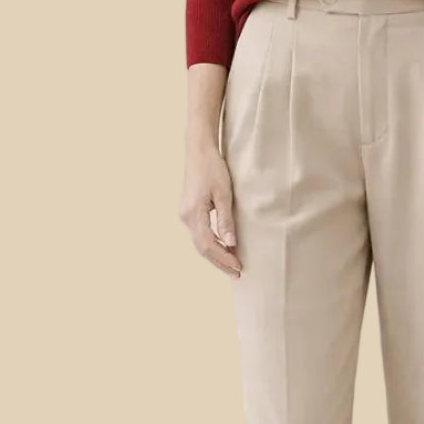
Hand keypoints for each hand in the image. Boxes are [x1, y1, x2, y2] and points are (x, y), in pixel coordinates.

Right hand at [178, 143, 242, 277]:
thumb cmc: (213, 168)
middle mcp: (185, 217)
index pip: (208, 245)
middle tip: (236, 273)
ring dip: (215, 254)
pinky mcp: (189, 211)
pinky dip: (211, 243)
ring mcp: (185, 214)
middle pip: (202, 248)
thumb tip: (230, 244)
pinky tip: (223, 247)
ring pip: (200, 242)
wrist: (199, 150)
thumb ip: (226, 220)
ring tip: (231, 264)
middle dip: (219, 262)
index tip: (238, 267)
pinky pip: (199, 233)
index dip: (223, 258)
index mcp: (193, 214)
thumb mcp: (223, 194)